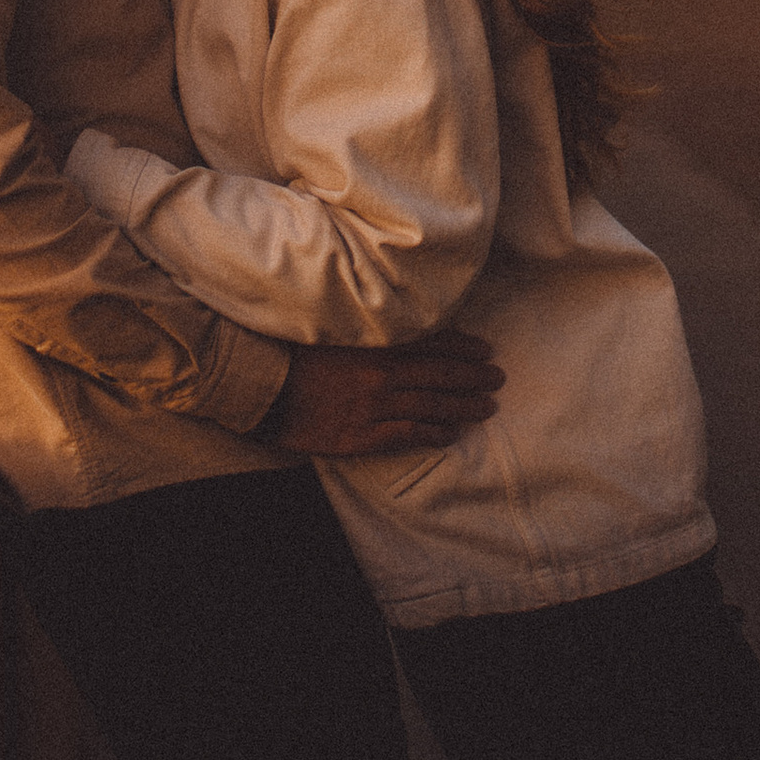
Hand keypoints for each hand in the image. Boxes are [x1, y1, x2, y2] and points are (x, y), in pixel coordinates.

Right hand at [267, 330, 502, 458]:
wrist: (260, 388)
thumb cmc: (294, 353)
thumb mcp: (335, 329)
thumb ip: (371, 330)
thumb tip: (406, 324)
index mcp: (375, 344)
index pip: (432, 342)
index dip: (463, 346)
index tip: (485, 349)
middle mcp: (380, 374)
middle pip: (440, 374)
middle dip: (474, 376)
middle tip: (498, 378)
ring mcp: (373, 407)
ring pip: (431, 406)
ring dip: (464, 406)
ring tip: (487, 407)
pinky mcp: (360, 436)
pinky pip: (407, 435)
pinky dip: (433, 434)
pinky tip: (450, 434)